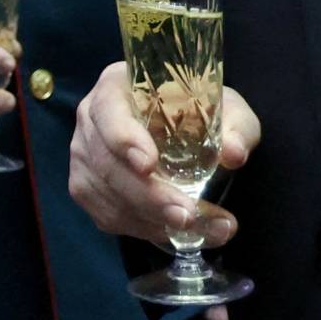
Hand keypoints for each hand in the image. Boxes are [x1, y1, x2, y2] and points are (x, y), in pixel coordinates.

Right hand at [69, 61, 258, 249]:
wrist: (184, 128)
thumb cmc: (200, 110)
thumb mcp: (227, 108)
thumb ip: (236, 126)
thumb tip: (234, 153)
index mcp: (115, 86)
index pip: (108, 111)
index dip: (124, 139)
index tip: (149, 165)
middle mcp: (91, 119)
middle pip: (107, 164)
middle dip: (149, 196)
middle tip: (187, 215)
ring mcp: (84, 156)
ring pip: (108, 196)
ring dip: (152, 220)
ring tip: (198, 229)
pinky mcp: (88, 189)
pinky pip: (109, 217)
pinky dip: (144, 230)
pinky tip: (176, 232)